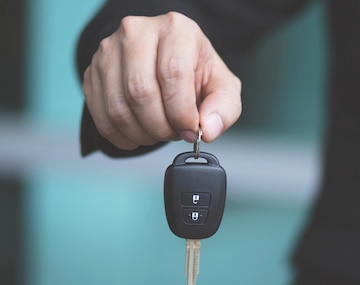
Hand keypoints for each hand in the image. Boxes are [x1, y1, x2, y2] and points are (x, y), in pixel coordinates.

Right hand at [82, 12, 241, 149]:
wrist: (168, 65)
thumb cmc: (196, 73)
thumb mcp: (222, 87)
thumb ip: (224, 108)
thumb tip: (209, 129)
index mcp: (176, 29)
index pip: (172, 71)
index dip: (182, 111)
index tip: (191, 129)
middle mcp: (137, 32)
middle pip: (141, 91)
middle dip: (161, 126)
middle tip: (175, 133)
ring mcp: (109, 51)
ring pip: (118, 106)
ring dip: (142, 133)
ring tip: (160, 132)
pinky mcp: (92, 72)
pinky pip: (101, 115)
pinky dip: (122, 136)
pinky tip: (140, 135)